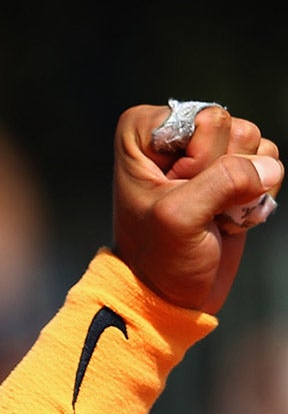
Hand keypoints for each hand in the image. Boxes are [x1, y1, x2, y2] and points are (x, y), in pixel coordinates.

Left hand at [113, 103, 281, 313]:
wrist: (171, 294)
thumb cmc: (159, 259)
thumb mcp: (179, 220)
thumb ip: (223, 182)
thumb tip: (269, 168)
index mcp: (142, 133)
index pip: (200, 119)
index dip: (196, 160)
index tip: (173, 191)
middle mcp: (175, 134)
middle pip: (231, 126)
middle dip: (220, 173)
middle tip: (194, 206)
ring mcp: (207, 151)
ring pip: (255, 142)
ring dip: (241, 187)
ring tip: (209, 214)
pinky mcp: (235, 170)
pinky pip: (270, 162)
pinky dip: (256, 195)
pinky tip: (227, 216)